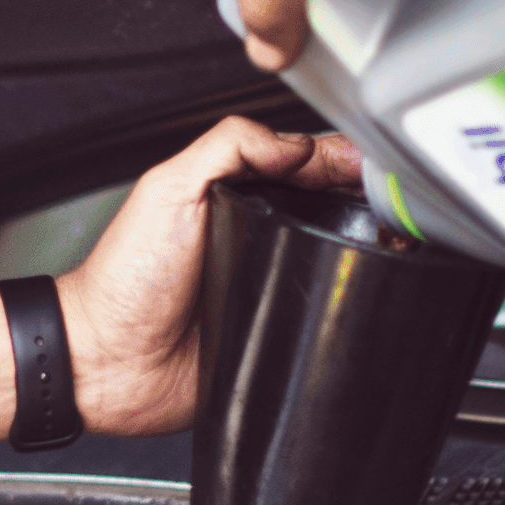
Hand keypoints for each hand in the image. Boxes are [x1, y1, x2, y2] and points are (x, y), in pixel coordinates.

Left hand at [0, 118, 364, 449]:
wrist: (108, 361)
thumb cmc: (124, 280)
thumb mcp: (169, 189)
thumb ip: (227, 148)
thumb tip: (295, 143)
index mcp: (235, 197)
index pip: (304, 165)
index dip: (342, 160)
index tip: (374, 163)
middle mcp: (259, 238)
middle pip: (333, 209)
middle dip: (370, 202)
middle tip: (394, 204)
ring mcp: (271, 285)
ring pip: (339, 261)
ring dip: (370, 251)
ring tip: (396, 242)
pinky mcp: (278, 332)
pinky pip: (325, 318)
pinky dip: (348, 307)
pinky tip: (369, 292)